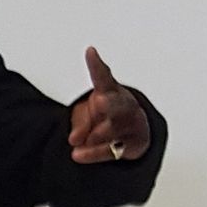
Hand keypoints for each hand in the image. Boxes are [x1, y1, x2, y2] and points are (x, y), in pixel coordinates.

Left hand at [68, 46, 150, 163]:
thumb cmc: (103, 116)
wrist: (131, 135)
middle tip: (100, 101)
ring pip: (114, 128)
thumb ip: (78, 124)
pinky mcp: (133, 143)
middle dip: (110, 102)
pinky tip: (78, 155)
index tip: (90, 52)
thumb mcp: (84, 116)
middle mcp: (123, 105)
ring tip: (77, 141)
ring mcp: (130, 123)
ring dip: (95, 135)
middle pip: (117, 103)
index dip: (97, 65)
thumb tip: (73, 140)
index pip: (103, 76)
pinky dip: (93, 154)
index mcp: (109, 91)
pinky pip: (112, 150)